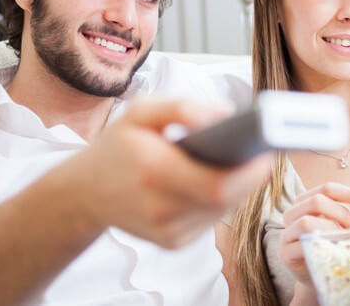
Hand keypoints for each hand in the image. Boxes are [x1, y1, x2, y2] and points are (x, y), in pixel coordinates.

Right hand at [69, 98, 272, 248]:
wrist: (83, 193)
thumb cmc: (118, 147)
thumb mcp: (140, 112)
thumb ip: (182, 107)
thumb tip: (225, 115)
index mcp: (153, 172)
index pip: (219, 185)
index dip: (251, 171)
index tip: (266, 151)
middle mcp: (161, 209)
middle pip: (228, 199)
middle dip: (250, 173)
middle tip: (260, 149)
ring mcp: (167, 232)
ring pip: (224, 209)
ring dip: (237, 185)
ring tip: (238, 159)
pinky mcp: (173, 243)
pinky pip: (212, 219)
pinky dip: (220, 198)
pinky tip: (212, 179)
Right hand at [279, 183, 349, 285]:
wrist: (319, 276)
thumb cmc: (334, 247)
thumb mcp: (349, 228)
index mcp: (306, 202)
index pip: (326, 189)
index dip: (349, 193)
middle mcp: (292, 214)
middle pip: (316, 201)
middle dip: (342, 213)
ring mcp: (286, 233)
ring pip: (306, 221)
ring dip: (331, 230)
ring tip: (347, 241)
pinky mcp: (285, 253)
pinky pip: (302, 244)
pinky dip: (322, 245)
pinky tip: (335, 250)